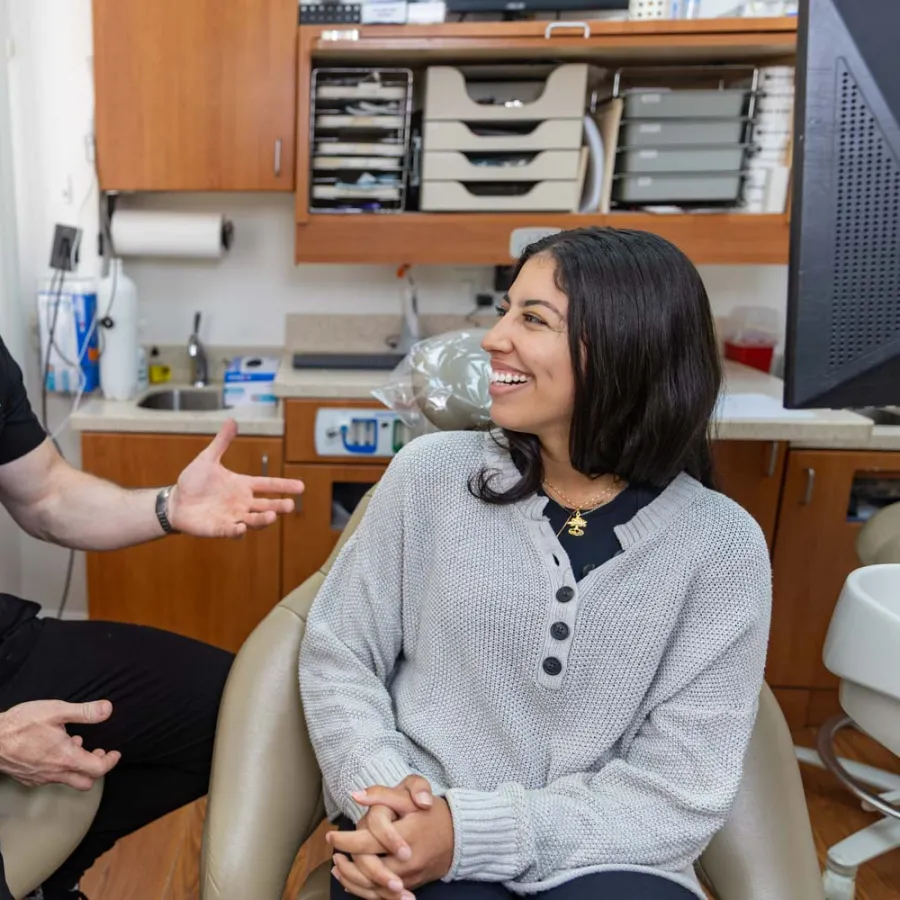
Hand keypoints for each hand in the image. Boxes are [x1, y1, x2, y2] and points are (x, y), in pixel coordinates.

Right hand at [0, 699, 121, 789]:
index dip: (110, 762)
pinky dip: (61, 766)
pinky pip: (51, 778)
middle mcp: (55, 773)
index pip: (97, 770)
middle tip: (98, 752)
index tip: (115, 753)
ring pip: (68, 780)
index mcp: (66, 758)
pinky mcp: (29, 778)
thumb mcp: (56, 711)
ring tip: (76, 743)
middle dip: (96, 769)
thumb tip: (107, 709)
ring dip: (78, 765)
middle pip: (85, 782)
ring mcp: (40, 778)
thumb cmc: (21, 725)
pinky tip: (56, 748)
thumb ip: (84, 712)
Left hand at [168, 420, 304, 537]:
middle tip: (290, 505)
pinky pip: (231, 531)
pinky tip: (242, 528)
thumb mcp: (208, 458)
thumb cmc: (193, 482)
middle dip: (279, 506)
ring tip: (271, 516)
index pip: (268, 485)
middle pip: (266, 506)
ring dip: (263, 520)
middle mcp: (242, 503)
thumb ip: (222, 442)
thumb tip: (232, 420)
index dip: (284, 486)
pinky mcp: (220, 528)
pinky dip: (237, 531)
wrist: (175, 502)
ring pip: (253, 520)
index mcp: (242, 485)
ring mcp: (232, 517)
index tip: (301, 486)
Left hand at [327, 777, 434, 899]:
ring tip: (338, 868)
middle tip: (333, 855)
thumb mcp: (410, 796)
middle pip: (368, 869)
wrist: (461, 837)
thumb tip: (356, 795)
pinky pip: (383, 895)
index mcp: (405, 835)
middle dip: (346, 863)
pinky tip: (352, 883)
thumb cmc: (434, 814)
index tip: (331, 835)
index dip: (346, 840)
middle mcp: (407, 861)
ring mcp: (409, 877)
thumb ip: (383, 794)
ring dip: (352, 879)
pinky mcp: (410, 886)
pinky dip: (365, 890)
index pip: (368, 842)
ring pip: (373, 886)